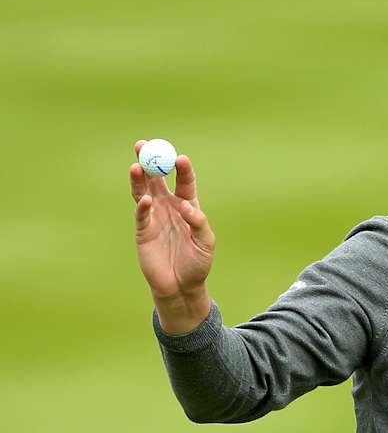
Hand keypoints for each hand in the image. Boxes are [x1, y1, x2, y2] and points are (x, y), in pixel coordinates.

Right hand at [130, 140, 214, 329]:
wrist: (181, 287)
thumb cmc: (198, 264)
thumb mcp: (206, 242)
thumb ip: (199, 223)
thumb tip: (187, 207)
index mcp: (188, 206)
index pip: (184, 182)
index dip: (182, 169)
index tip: (180, 158)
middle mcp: (169, 207)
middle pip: (157, 179)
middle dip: (151, 162)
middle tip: (144, 145)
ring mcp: (154, 217)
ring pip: (143, 192)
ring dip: (139, 178)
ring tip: (137, 165)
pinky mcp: (143, 231)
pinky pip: (140, 214)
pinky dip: (141, 206)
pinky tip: (145, 200)